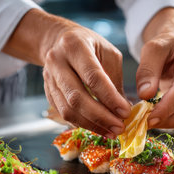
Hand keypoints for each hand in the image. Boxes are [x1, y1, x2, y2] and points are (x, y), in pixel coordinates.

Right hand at [3, 9, 130, 137]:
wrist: (60, 41)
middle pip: (77, 97)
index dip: (110, 98)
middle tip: (119, 128)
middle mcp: (57, 61)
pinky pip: (63, 114)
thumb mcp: (108, 54)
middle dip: (100, 117)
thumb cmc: (90, 46)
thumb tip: (123, 110)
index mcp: (75, 46)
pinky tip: (98, 128)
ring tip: (111, 132)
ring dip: (91, 125)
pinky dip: (82, 124)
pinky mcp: (47, 92)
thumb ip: (115, 81)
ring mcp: (49, 78)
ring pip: (67, 110)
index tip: (125, 112)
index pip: (93, 77)